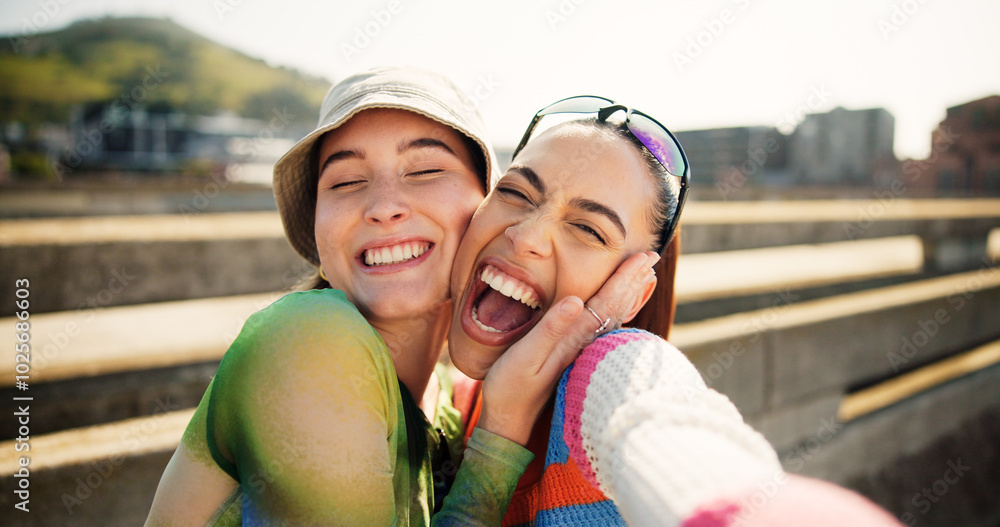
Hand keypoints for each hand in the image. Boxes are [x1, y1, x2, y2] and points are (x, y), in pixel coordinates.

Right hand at [478, 251, 659, 444]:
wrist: (508, 420)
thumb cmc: (511, 387)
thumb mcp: (525, 356)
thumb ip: (550, 329)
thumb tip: (576, 302)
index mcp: (574, 340)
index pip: (606, 303)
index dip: (624, 278)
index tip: (643, 257)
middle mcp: (583, 346)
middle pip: (615, 307)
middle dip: (633, 281)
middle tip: (652, 256)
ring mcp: (579, 352)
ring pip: (611, 317)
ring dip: (627, 294)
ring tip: (643, 275)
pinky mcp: (572, 357)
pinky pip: (601, 327)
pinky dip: (614, 310)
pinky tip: (617, 304)